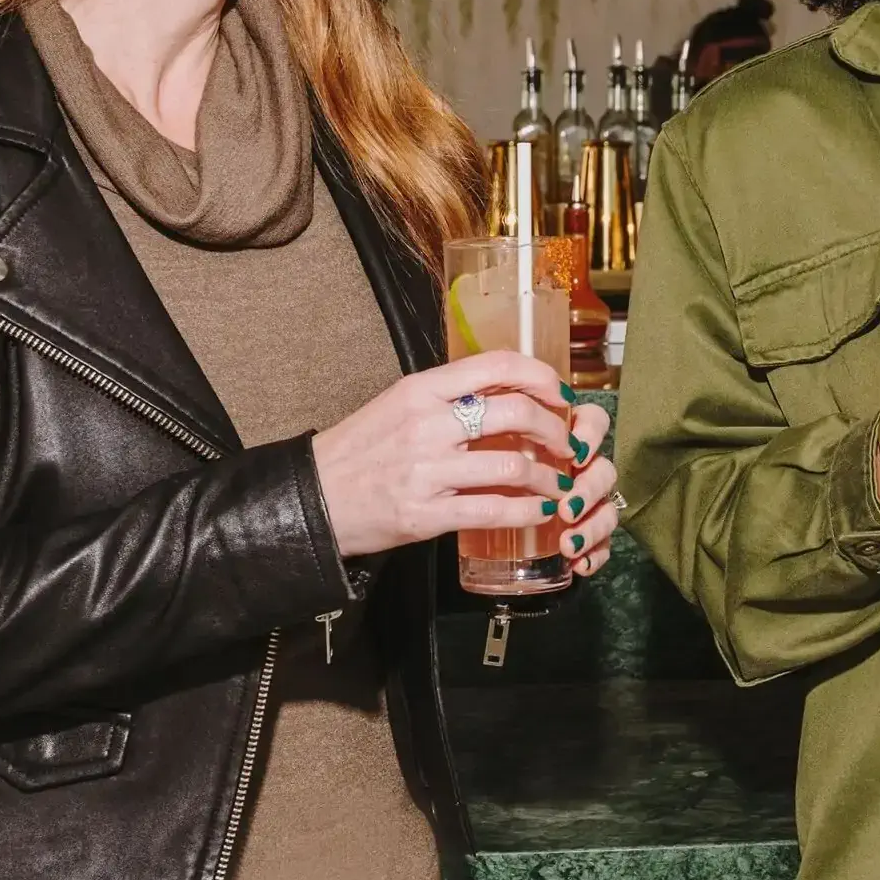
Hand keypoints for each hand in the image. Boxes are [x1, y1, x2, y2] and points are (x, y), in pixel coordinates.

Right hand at [312, 353, 619, 562]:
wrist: (312, 498)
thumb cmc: (359, 450)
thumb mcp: (398, 405)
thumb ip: (449, 397)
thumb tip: (507, 392)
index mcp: (421, 390)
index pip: (496, 365)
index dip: (541, 376)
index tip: (561, 393)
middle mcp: (427, 425)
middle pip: (516, 412)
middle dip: (555, 428)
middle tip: (567, 442)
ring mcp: (427, 471)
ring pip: (513, 466)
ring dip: (549, 477)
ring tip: (559, 483)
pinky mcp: (425, 514)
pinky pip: (493, 510)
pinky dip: (528, 511)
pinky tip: (540, 511)